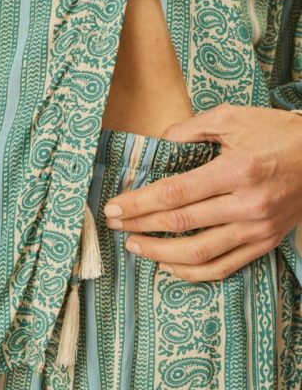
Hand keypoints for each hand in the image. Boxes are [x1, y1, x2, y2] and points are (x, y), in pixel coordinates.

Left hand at [102, 103, 301, 280]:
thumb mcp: (232, 117)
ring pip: (199, 253)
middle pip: (181, 222)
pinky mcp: (265, 244)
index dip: (139, 203)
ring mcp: (258, 229)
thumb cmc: (275, 133)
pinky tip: (167, 265)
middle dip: (140, 225)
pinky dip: (191, 272)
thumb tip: (156, 143)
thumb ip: (190, 129)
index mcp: (237, 170)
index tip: (113, 206)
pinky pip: (223, 267)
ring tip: (134, 245)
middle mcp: (248, 204)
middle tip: (114, 223)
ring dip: (160, 252)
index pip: (175, 193)